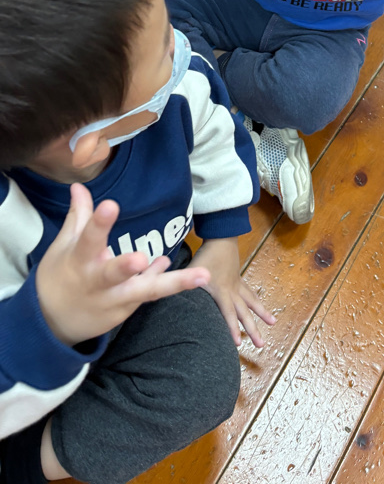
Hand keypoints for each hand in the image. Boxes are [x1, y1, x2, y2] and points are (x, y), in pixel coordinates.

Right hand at [35, 183, 210, 347]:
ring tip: (204, 275)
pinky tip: (193, 273)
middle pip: (112, 274)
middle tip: (140, 258)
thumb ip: (78, 216)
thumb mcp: (65, 246)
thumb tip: (79, 186)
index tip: (110, 205)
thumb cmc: (60, 276)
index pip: (88, 239)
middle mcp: (96, 282)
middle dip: (125, 267)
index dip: (98, 223)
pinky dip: (167, 281)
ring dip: (175, 283)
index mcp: (79, 261)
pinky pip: (149, 293)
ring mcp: (113, 300)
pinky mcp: (125, 311)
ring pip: (145, 292)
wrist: (53, 323)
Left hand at [192, 238, 275, 346]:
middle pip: (245, 312)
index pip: (228, 313)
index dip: (232, 329)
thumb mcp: (192, 270)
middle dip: (253, 329)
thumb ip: (184, 284)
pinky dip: (257, 302)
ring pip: (252, 302)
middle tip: (261, 345)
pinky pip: (251, 293)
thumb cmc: (205, 255)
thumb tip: (174, 294)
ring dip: (263, 314)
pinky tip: (263, 309)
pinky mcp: (240, 280)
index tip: (238, 344)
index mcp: (221, 291)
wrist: (221, 238)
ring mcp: (238, 285)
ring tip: (273, 324)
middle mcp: (233, 291)